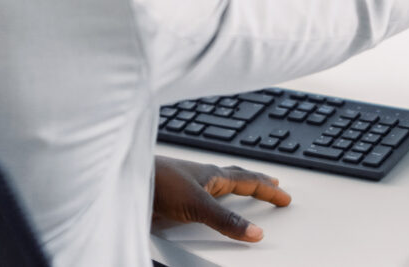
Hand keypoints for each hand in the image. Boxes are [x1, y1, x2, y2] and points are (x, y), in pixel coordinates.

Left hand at [151, 156, 290, 240]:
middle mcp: (202, 177)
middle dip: (255, 182)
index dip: (268, 190)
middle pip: (236, 177)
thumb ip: (226, 220)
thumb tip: (254, 232)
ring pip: (218, 185)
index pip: (249, 180)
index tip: (285, 196)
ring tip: (243, 190)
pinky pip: (202, 196)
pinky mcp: (174, 195)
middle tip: (271, 185)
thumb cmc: (157, 180)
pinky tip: (206, 203)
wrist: (124, 179)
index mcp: (213, 175)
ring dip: (234, 187)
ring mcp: (188, 184)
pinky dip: (213, 199)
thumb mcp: (197, 204)